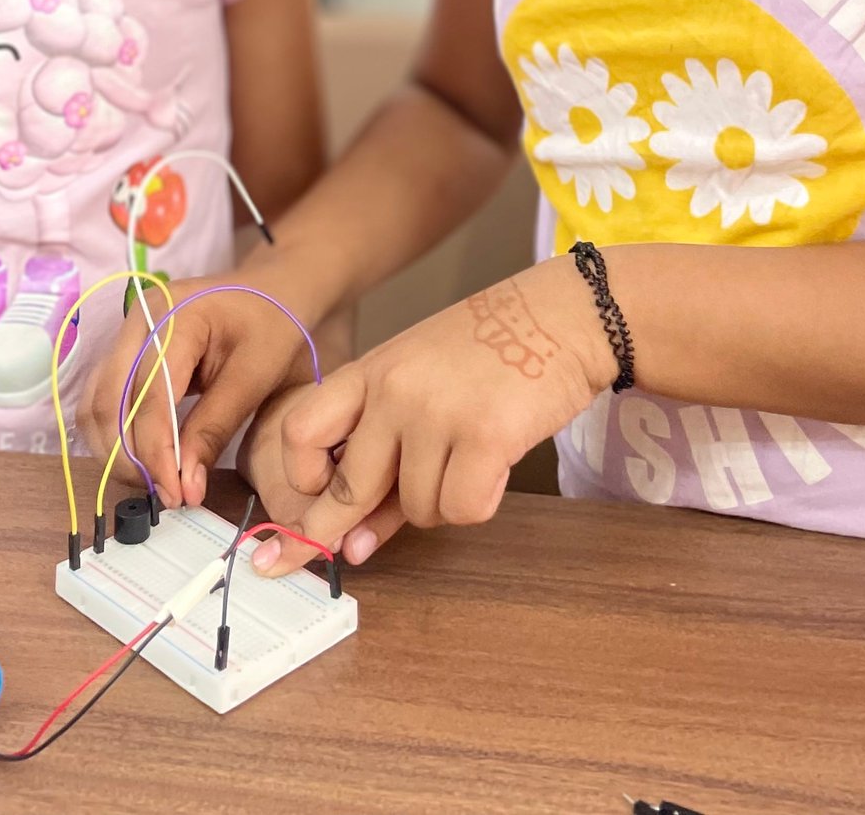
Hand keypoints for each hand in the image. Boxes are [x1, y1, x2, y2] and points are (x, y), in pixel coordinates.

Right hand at [80, 260, 317, 509]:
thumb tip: (184, 489)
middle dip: (128, 458)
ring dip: (116, 451)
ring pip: (96, 404)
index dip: (156, 454)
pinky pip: (105, 398)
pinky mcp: (125, 349)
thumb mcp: (255, 376)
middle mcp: (137, 319)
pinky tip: (145, 459)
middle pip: (107, 402)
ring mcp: (126, 332)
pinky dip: (117, 435)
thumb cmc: (272, 325)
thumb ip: (215, 430)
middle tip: (164, 495)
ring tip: (155, 482)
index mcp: (174, 315)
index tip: (175, 496)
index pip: (149, 397)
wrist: (273, 289)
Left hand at [258, 261, 608, 577]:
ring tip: (469, 461)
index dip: (302, 480)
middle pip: (349, 488)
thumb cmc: (491, 354)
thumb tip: (350, 544)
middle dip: (349, 527)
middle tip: (355, 549)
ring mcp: (438, 411)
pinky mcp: (486, 435)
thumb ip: (385, 457)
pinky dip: (479, 503)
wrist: (562, 314)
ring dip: (440, 504)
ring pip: (416, 509)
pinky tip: (496, 468)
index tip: (312, 505)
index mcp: (371, 370)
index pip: (301, 432)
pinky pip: (463, 509)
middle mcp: (395, 388)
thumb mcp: (423, 388)